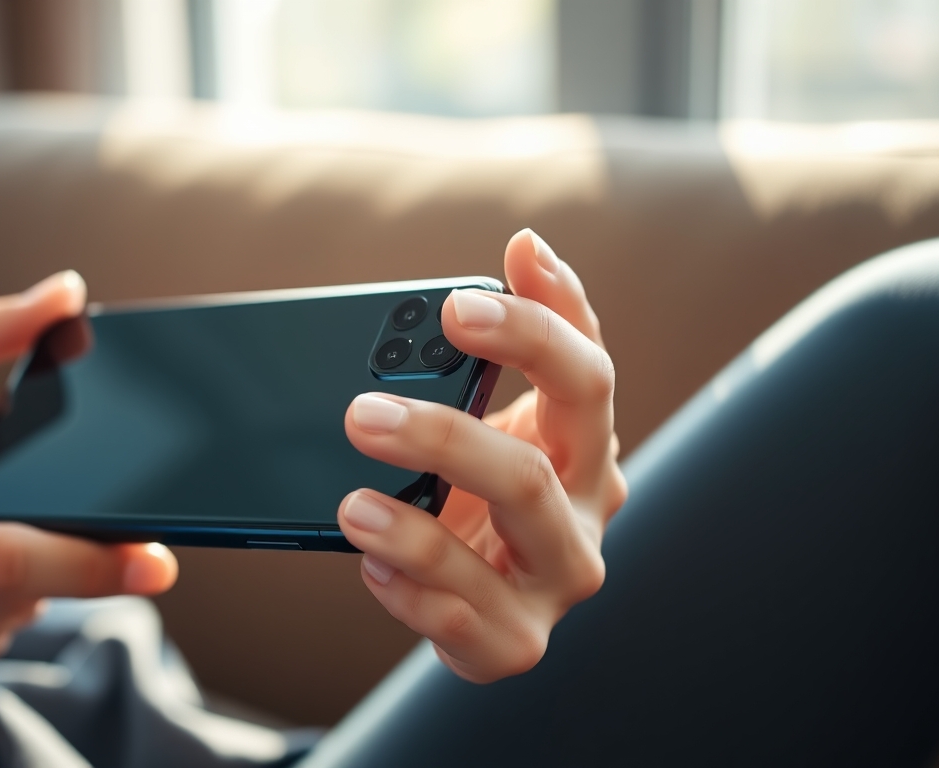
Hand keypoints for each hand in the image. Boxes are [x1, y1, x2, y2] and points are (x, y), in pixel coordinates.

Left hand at [340, 230, 625, 682]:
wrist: (481, 593)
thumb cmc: (487, 488)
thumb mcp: (497, 412)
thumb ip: (507, 340)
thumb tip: (527, 244)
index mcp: (586, 447)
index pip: (586, 377)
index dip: (534, 331)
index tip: (458, 305)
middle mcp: (586, 515)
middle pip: (531, 475)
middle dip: (444, 439)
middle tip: (362, 414)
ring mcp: (553, 586)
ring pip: (495, 562)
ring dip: (419, 531)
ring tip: (352, 507)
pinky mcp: (513, 643)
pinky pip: (459, 620)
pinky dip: (408, 592)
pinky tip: (368, 564)